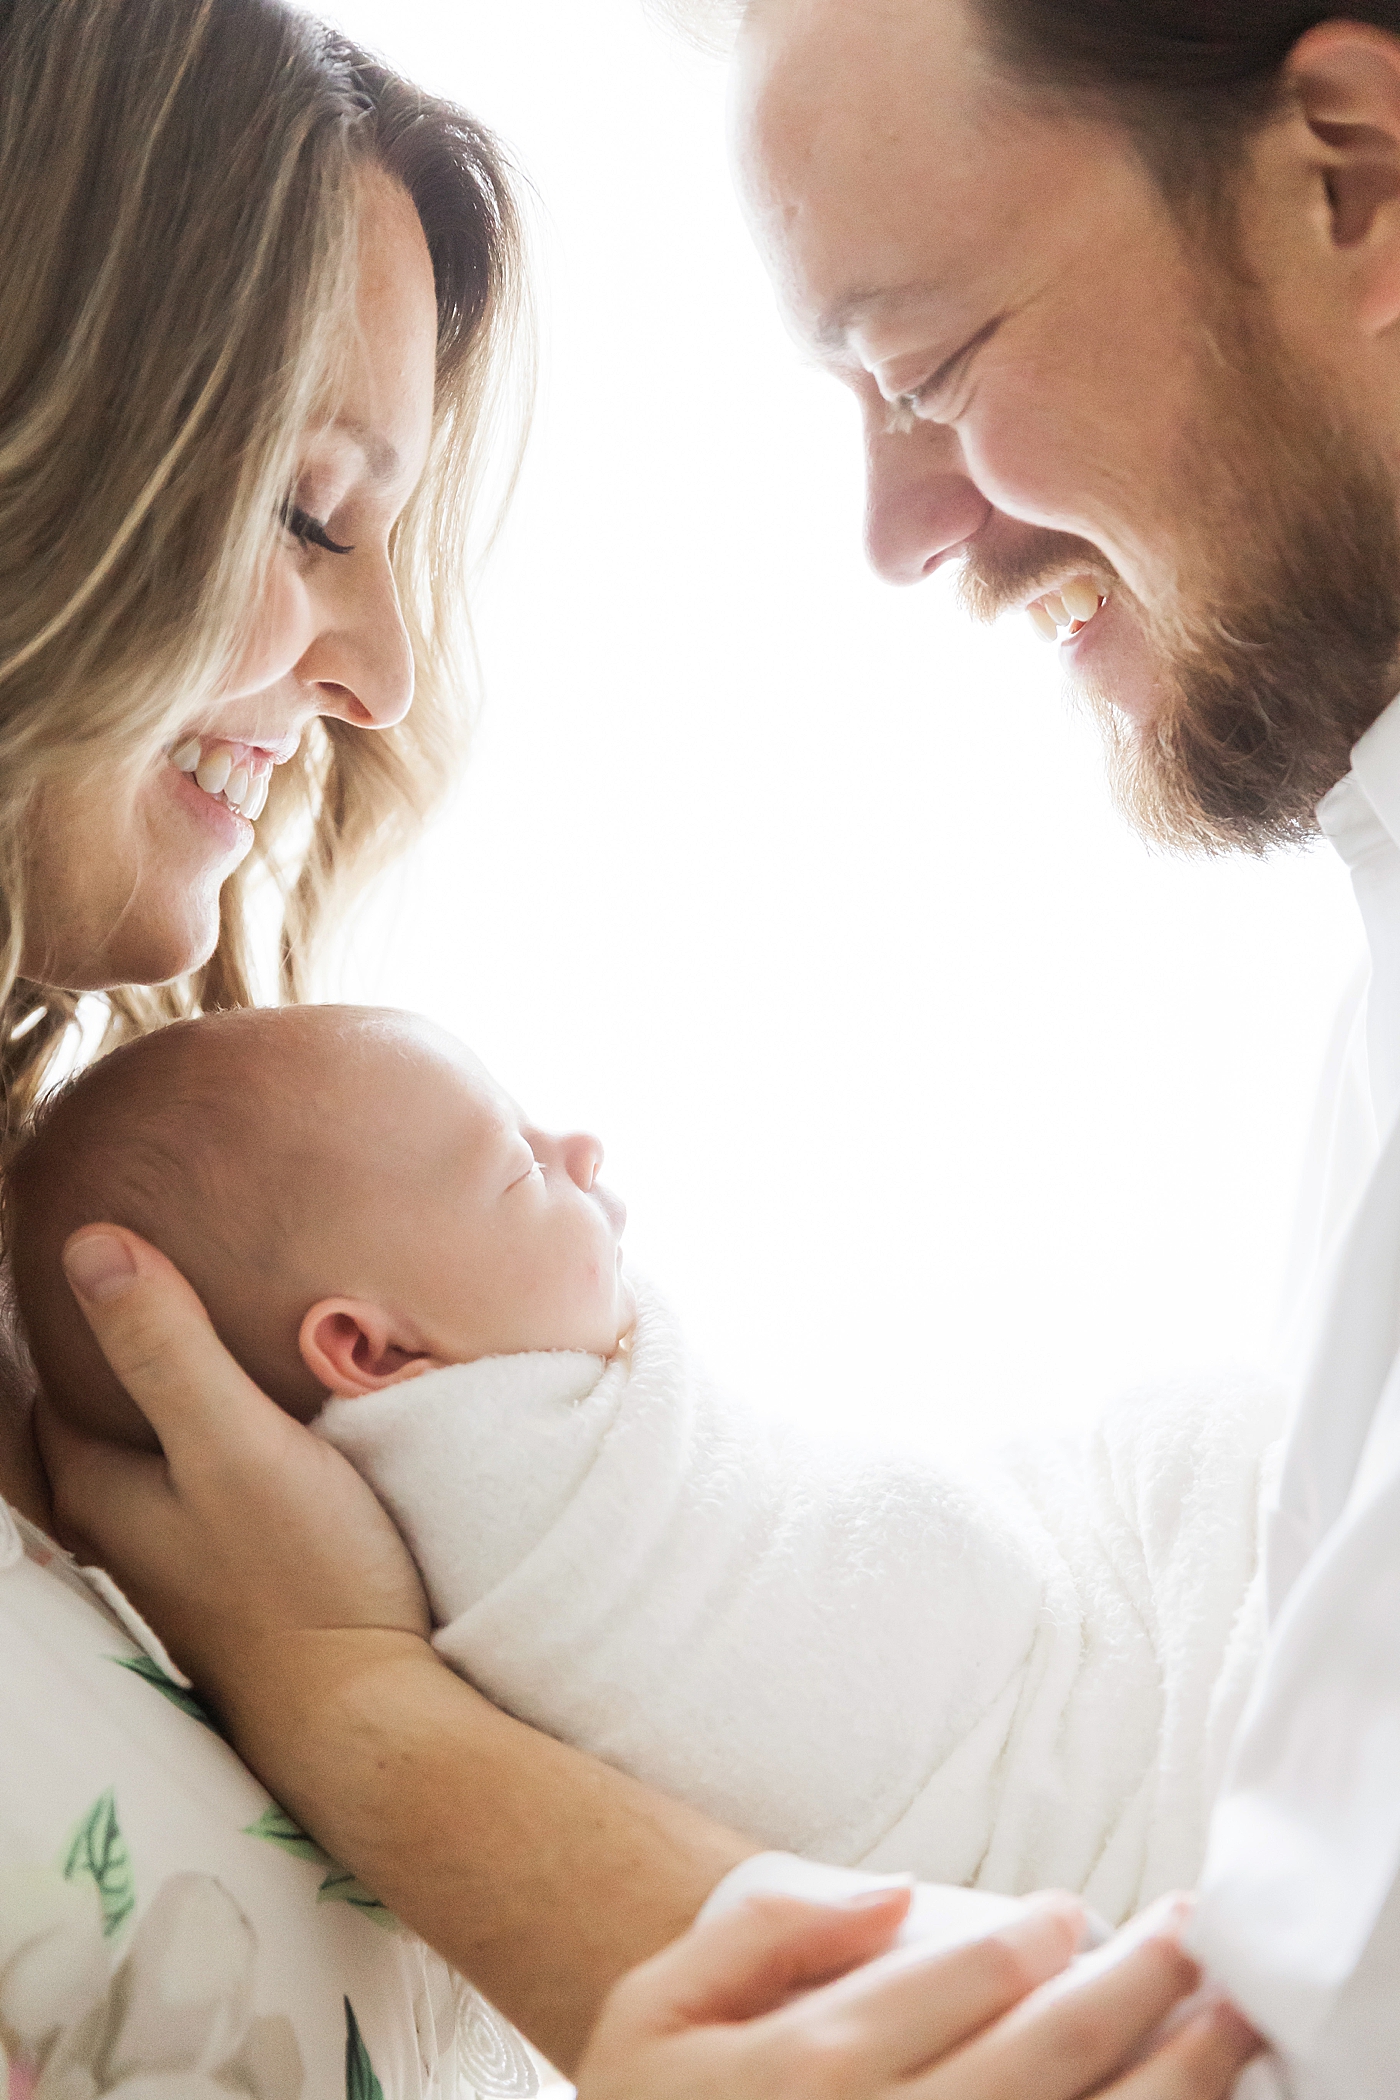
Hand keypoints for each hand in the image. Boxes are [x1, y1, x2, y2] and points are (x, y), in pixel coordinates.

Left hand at [34, 1225, 430, 1733]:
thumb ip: (165, 1347)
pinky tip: (261, 1422)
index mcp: (101, 1488)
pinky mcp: (236, 1574)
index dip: (81, 1317)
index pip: (54, 1383)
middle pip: (100, 1420)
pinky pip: (202, 1485)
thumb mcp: (233, 1444)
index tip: (115, 1255)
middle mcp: (123, 1527)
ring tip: (216, 1339)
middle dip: (121, 1358)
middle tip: (167, 1285)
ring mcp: (179, 1558)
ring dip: (172, 1403)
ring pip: (152, 1454)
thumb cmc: (301, 1578)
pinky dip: (213, 1443)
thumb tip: (87, 1244)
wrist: (369, 1713)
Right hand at [575, 1889, 1260, 2099]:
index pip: (960, 1982)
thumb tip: (896, 1894)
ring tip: (1232, 2022)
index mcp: (809, 2074)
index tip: (1073, 1912)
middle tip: (1191, 1936)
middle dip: (1140, 1986)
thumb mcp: (659, 2006)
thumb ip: (765, 1930)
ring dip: (1177, 2078)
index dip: (1035, 1938)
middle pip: (1046, 2056)